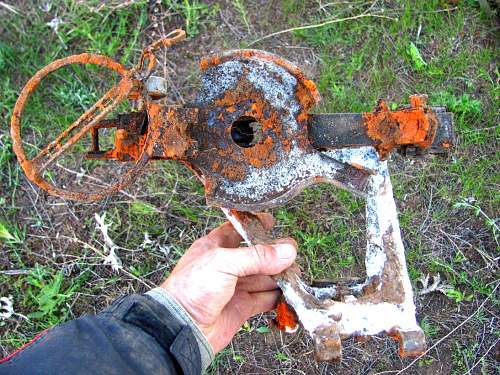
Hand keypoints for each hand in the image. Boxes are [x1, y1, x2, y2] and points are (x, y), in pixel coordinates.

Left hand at [161, 213, 296, 352]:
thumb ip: (257, 257)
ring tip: (295, 274)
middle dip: (274, 255)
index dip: (254, 226)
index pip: (236, 230)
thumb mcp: (224, 263)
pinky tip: (289, 293)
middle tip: (292, 253)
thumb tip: (287, 251)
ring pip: (263, 277)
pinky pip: (264, 298)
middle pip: (256, 256)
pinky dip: (277, 297)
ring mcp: (234, 287)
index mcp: (214, 247)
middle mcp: (225, 266)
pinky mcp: (242, 307)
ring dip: (279, 276)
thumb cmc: (192, 289)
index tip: (271, 222)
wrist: (182, 328)